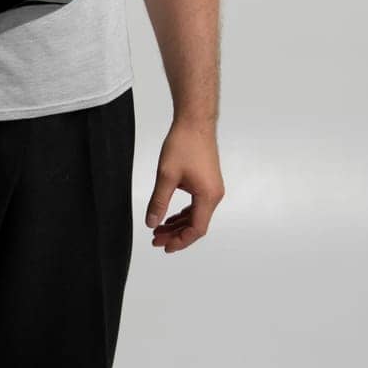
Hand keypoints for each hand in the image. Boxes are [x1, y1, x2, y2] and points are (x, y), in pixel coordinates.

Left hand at [144, 119, 224, 253]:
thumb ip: (159, 202)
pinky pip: (197, 204)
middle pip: (197, 224)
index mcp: (208, 196)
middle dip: (176, 234)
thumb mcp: (166, 175)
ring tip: (159, 229)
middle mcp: (215, 195)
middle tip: (156, 240)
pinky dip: (184, 213)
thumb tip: (152, 223)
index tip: (164, 246)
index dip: (180, 241)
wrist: (195, 121)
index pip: (196, 229)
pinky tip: (171, 215)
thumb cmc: (183, 144)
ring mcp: (213, 188)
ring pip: (196, 215)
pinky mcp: (208, 181)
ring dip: (179, 224)